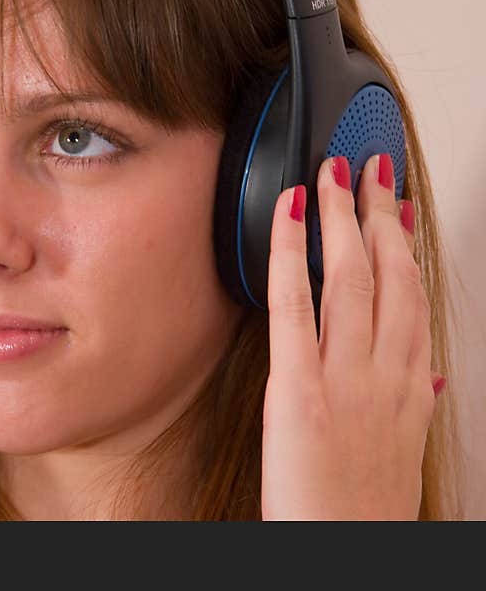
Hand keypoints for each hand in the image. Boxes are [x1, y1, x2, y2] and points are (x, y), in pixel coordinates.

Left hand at [261, 153, 441, 519]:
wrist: (347, 550)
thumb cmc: (367, 505)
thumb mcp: (406, 446)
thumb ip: (416, 399)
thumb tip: (429, 374)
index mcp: (412, 383)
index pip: (413, 294)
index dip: (405, 242)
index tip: (396, 206)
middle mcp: (387, 371)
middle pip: (388, 273)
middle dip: (377, 212)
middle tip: (368, 168)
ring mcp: (345, 376)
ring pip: (349, 277)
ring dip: (341, 217)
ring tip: (332, 174)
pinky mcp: (298, 388)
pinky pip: (293, 306)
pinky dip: (289, 254)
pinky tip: (289, 216)